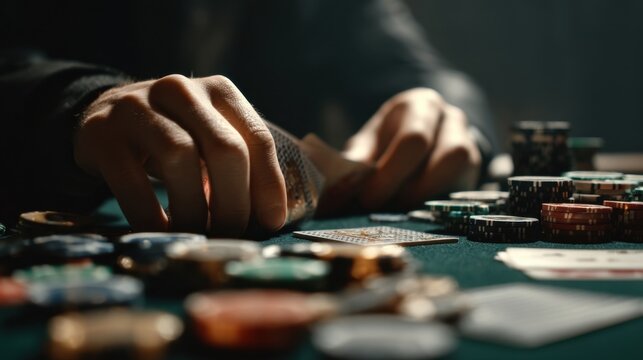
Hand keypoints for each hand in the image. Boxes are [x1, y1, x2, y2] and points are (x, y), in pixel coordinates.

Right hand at [75, 75, 286, 235]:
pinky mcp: (101, 133)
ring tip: (197, 233)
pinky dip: (152, 217)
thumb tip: (272, 216)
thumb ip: (244, 165)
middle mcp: (181, 90)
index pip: (258, 138)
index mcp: (220, 91)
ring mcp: (137, 107)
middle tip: (231, 234)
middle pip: (225, 149)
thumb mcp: (212, 136)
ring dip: (194, 209)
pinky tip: (162, 232)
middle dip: (234, 202)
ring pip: (180, 159)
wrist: (105, 115)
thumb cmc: (176, 136)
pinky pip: (133, 183)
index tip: (271, 222)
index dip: (269, 185)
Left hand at [343, 88, 480, 209]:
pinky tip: (416, 213)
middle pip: (447, 156)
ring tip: (401, 210)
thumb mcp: (368, 145)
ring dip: (430, 196)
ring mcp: (468, 143)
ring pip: (462, 173)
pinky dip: (440, 205)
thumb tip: (338, 184)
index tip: (368, 198)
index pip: (414, 139)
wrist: (418, 140)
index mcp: (419, 106)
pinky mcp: (474, 171)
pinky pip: (465, 190)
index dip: (391, 173)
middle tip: (385, 208)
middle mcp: (450, 119)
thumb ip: (357, 161)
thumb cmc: (386, 143)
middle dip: (413, 189)